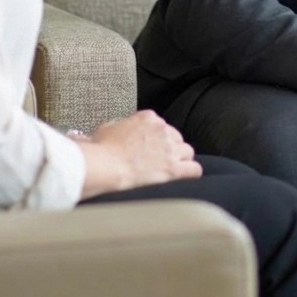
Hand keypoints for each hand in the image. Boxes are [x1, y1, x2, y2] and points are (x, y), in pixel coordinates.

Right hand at [70, 110, 202, 197]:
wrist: (106, 167)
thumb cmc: (101, 150)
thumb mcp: (105, 129)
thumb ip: (114, 127)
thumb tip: (102, 129)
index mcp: (148, 118)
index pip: (161, 126)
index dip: (156, 139)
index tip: (149, 149)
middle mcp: (163, 129)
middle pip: (176, 138)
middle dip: (170, 149)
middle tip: (158, 162)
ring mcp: (170, 148)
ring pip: (187, 152)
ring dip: (181, 160)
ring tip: (170, 171)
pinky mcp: (174, 168)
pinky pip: (194, 169)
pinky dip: (190, 173)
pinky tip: (183, 178)